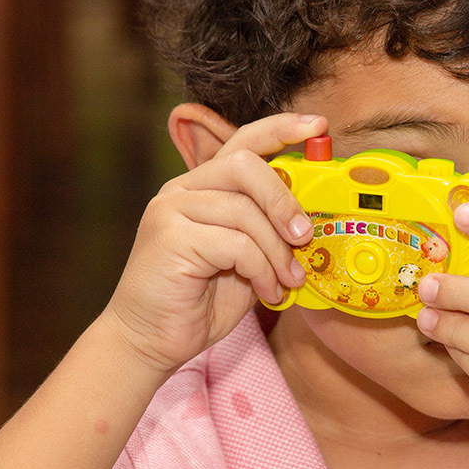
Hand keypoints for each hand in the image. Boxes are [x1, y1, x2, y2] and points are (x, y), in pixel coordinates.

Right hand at [101, 113, 325, 375]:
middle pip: (245, 165)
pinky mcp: (170, 238)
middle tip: (305, 236)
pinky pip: (235, 243)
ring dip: (277, 250)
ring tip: (287, 279)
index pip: (242, 140)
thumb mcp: (244, 259)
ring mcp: (170, 210)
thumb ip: (266, 232)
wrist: (149, 342)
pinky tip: (266, 291)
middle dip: (284, 200)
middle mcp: (181, 189)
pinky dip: (261, 269)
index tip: (318, 125)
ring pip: (244, 209)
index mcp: (201, 187)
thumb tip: (312, 219)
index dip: (281, 129)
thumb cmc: (198, 301)